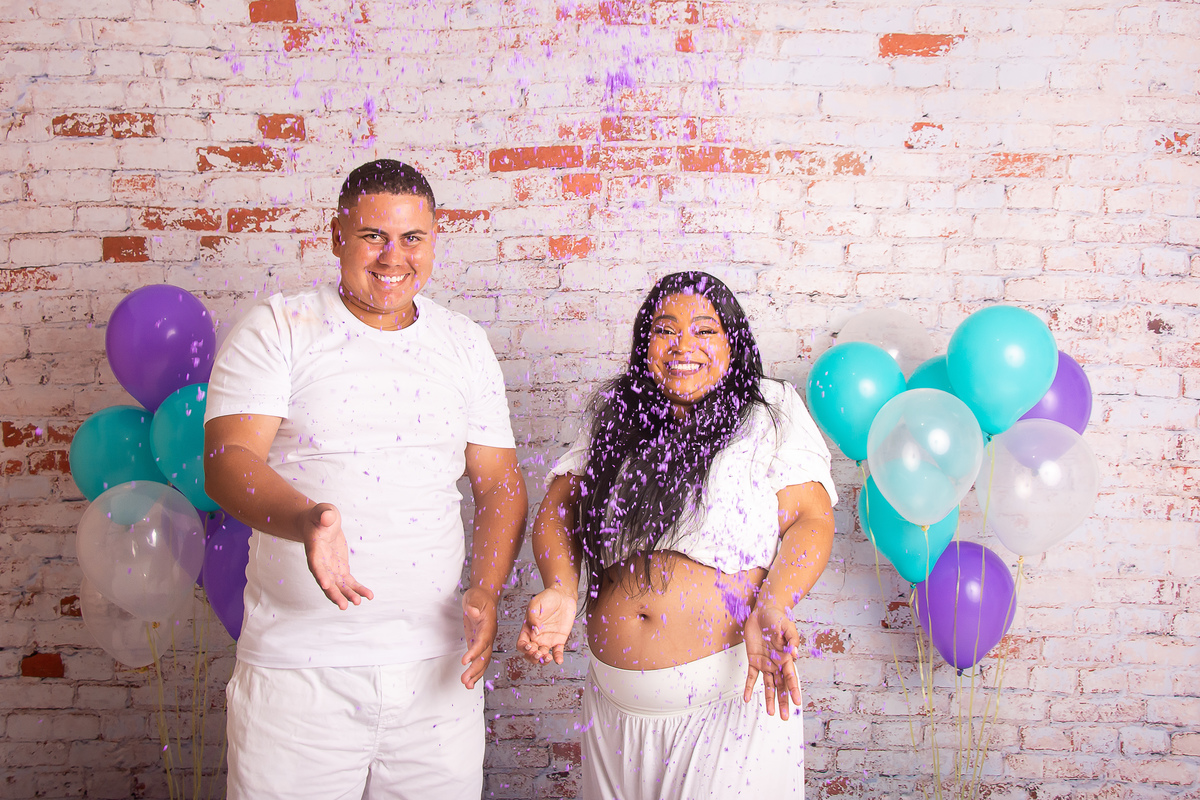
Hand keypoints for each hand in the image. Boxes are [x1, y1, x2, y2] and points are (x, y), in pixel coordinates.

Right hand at [303, 504, 373, 609]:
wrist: (320, 524)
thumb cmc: (319, 517)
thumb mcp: (322, 511)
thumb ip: (324, 515)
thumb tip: (328, 517)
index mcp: (314, 550)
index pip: (316, 565)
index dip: (320, 575)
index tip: (326, 585)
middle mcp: (321, 563)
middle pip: (327, 581)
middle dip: (335, 594)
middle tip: (344, 605)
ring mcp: (331, 568)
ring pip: (339, 585)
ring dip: (348, 595)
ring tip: (358, 602)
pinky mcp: (341, 569)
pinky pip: (349, 582)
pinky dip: (358, 589)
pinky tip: (369, 596)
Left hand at [461, 587, 498, 688]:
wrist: (485, 596)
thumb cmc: (479, 596)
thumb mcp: (475, 597)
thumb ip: (474, 605)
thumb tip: (472, 611)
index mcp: (488, 626)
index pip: (482, 641)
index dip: (475, 652)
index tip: (465, 661)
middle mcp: (488, 636)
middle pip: (485, 656)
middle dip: (475, 669)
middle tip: (465, 680)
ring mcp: (484, 641)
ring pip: (484, 660)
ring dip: (476, 674)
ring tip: (467, 685)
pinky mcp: (478, 643)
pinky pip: (479, 659)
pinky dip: (475, 670)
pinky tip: (469, 680)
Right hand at [516, 586, 577, 664]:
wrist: (563, 595)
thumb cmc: (547, 598)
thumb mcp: (535, 604)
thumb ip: (533, 617)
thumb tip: (535, 631)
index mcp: (528, 629)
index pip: (521, 644)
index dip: (523, 648)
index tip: (529, 646)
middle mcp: (537, 637)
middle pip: (530, 654)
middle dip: (532, 657)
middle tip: (538, 653)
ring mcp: (548, 639)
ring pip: (542, 656)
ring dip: (543, 660)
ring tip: (547, 657)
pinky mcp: (559, 640)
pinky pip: (557, 652)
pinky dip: (558, 658)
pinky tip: (558, 660)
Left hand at [743, 604, 802, 719]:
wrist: (762, 612)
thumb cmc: (777, 619)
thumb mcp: (787, 626)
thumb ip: (792, 640)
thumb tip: (795, 654)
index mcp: (787, 658)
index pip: (791, 677)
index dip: (794, 690)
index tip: (798, 703)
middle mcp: (777, 664)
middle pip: (781, 686)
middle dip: (784, 701)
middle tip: (786, 716)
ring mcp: (765, 663)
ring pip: (768, 685)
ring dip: (769, 699)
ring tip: (771, 713)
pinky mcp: (753, 660)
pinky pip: (751, 676)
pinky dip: (749, 687)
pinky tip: (747, 698)